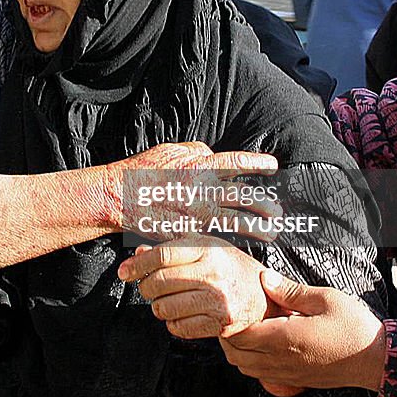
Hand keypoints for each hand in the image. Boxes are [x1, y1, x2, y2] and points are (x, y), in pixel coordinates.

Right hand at [106, 141, 281, 241]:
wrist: (118, 197)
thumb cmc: (141, 170)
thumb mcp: (170, 151)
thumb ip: (196, 152)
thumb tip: (212, 154)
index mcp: (200, 167)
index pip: (238, 163)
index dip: (259, 164)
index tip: (273, 166)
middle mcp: (203, 191)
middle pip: (246, 197)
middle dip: (266, 205)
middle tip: (277, 211)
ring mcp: (197, 214)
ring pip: (238, 221)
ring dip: (258, 227)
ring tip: (272, 232)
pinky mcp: (188, 233)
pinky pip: (215, 237)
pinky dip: (230, 240)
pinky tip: (241, 245)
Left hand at [117, 237, 270, 338]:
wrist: (264, 296)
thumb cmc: (230, 267)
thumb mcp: (205, 247)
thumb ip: (172, 249)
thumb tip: (138, 255)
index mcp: (208, 250)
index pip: (162, 256)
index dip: (137, 264)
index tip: (124, 271)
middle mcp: (213, 275)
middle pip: (158, 282)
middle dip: (145, 287)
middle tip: (149, 287)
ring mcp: (217, 301)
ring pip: (164, 307)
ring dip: (158, 306)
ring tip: (168, 300)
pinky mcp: (220, 324)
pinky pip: (178, 328)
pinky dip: (172, 323)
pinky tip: (181, 314)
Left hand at [219, 270, 384, 394]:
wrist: (378, 361)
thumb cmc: (355, 328)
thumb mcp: (325, 299)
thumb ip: (290, 290)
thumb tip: (265, 278)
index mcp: (285, 338)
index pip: (239, 334)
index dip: (228, 320)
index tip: (230, 305)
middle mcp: (281, 360)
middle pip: (235, 354)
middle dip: (227, 335)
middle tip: (232, 315)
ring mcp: (286, 374)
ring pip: (245, 368)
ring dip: (237, 350)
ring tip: (245, 328)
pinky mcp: (294, 380)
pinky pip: (260, 375)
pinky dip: (251, 361)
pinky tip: (262, 343)